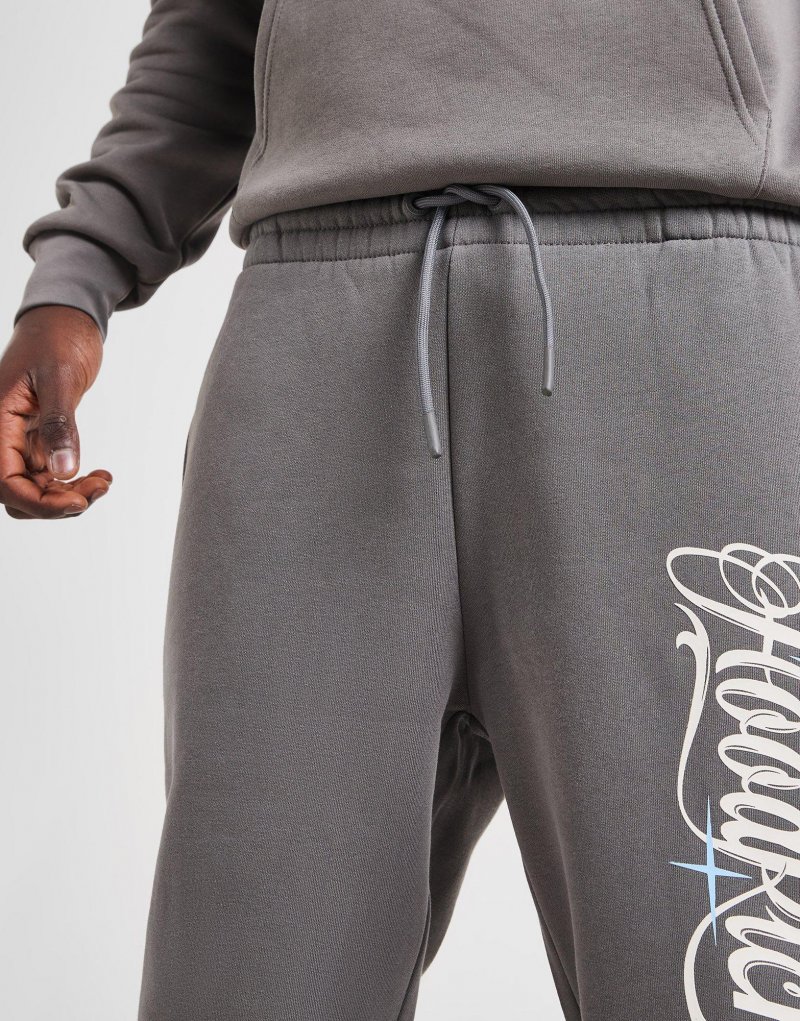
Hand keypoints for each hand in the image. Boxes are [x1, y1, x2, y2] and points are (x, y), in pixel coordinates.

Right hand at [0, 306, 111, 519]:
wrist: (64, 320)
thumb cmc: (56, 338)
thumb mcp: (59, 377)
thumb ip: (59, 424)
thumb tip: (64, 471)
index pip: (5, 482)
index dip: (40, 502)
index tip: (80, 500)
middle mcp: (3, 435)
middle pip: (17, 494)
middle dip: (57, 503)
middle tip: (98, 486)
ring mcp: (20, 440)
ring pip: (34, 490)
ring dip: (67, 497)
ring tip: (102, 481)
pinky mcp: (38, 440)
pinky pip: (48, 477)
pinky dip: (72, 483)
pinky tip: (98, 474)